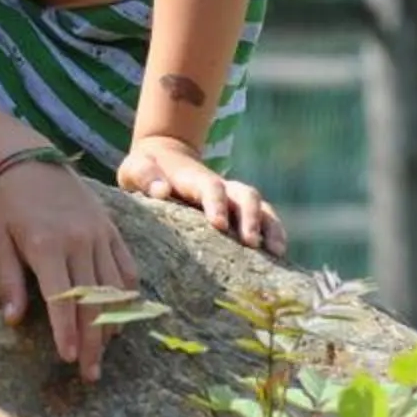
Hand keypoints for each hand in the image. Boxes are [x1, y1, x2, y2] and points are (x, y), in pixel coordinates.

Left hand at [0, 157, 137, 382]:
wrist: (31, 159)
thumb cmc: (9, 205)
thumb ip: (8, 281)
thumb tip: (13, 320)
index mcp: (47, 245)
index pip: (62, 299)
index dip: (67, 332)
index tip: (71, 360)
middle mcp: (78, 241)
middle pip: (92, 301)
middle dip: (93, 342)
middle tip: (91, 374)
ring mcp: (99, 234)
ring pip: (114, 289)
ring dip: (112, 325)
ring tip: (106, 352)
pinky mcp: (112, 228)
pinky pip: (127, 267)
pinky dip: (127, 295)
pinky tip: (122, 317)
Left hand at [117, 136, 285, 257]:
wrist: (164, 159)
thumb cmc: (147, 168)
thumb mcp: (136, 167)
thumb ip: (145, 176)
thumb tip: (161, 190)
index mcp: (194, 178)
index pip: (211, 187)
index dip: (216, 203)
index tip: (219, 225)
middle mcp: (220, 186)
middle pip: (245, 194)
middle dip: (251, 217)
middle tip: (252, 243)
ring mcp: (233, 198)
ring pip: (261, 206)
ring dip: (271, 227)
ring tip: (277, 252)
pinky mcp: (239, 212)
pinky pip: (265, 219)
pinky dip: (275, 233)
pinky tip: (279, 257)